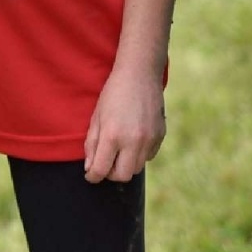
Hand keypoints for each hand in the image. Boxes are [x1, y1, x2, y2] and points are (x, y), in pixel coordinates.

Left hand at [83, 67, 165, 183]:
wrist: (140, 74)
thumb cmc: (113, 94)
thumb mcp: (96, 117)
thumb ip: (92, 144)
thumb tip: (91, 168)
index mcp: (112, 135)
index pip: (101, 169)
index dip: (93, 176)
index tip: (90, 175)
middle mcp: (133, 141)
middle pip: (122, 176)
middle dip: (111, 174)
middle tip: (104, 164)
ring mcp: (149, 140)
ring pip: (137, 168)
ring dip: (125, 165)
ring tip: (118, 149)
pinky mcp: (160, 136)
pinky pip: (148, 156)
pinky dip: (139, 155)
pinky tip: (132, 140)